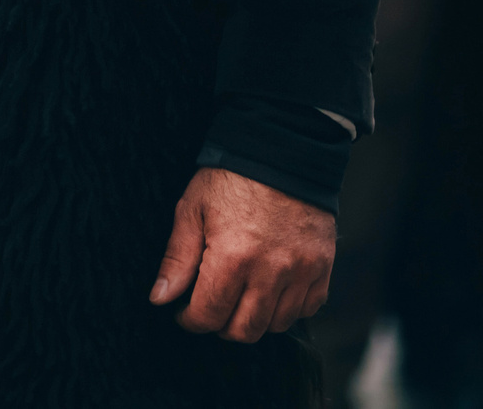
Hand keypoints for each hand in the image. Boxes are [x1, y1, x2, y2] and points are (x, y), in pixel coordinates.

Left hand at [150, 167, 334, 341]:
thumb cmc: (230, 179)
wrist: (280, 153)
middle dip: (221, 326)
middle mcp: (270, 271)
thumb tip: (160, 298)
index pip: (209, 315)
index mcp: (232, 257)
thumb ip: (177, 258)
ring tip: (239, 298)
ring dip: (254, 320)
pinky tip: (270, 291)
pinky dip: (288, 309)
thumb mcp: (191, 210)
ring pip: (277, 324)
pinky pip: (308, 308)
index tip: (184, 312)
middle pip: (245, 330)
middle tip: (211, 308)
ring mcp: (302, 271)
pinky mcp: (323, 267)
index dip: (190, 320)